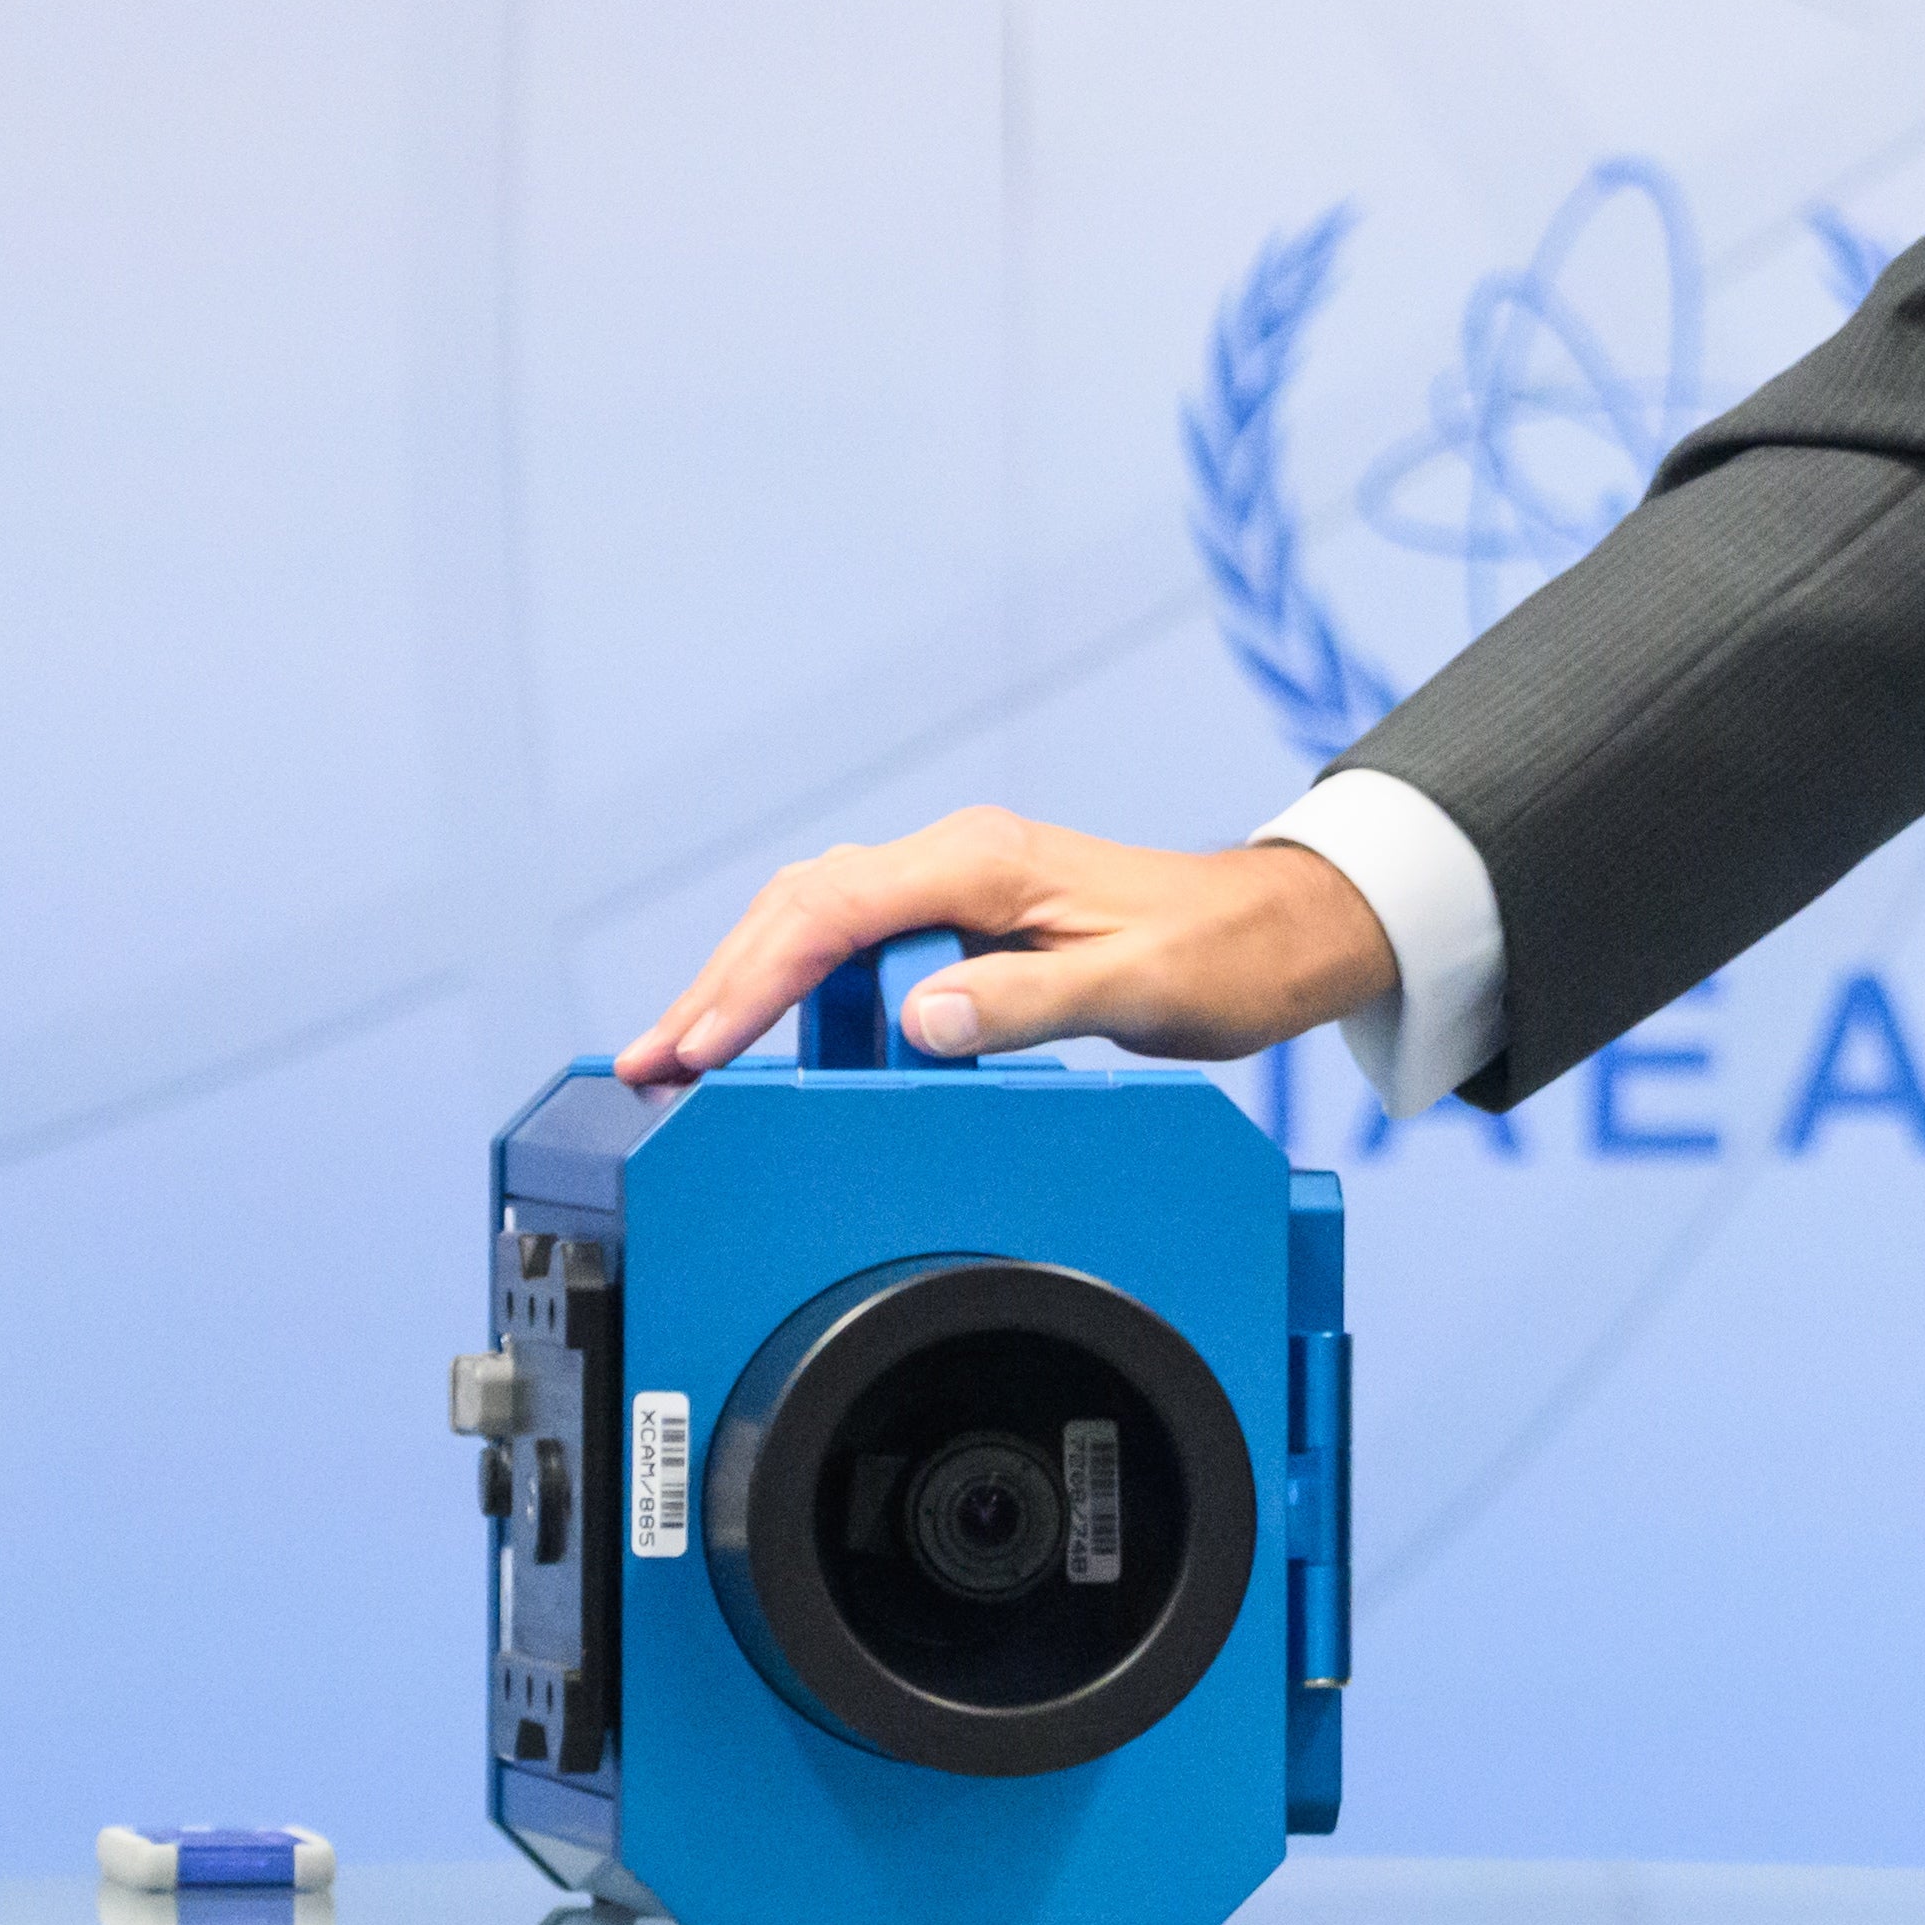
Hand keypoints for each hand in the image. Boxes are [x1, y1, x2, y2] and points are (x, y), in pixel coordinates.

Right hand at [623, 811, 1401, 1084]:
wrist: (1277, 933)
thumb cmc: (1221, 956)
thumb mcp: (1138, 989)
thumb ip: (1028, 1004)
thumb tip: (917, 1023)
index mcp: (983, 862)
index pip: (832, 915)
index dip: (753, 985)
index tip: (697, 1048)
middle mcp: (959, 858)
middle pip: (800, 909)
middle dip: (717, 986)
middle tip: (647, 1065)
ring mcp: (958, 884)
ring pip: (813, 919)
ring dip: (742, 982)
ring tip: (678, 1057)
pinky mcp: (964, 917)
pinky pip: (850, 940)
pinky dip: (790, 984)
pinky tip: (760, 1030)